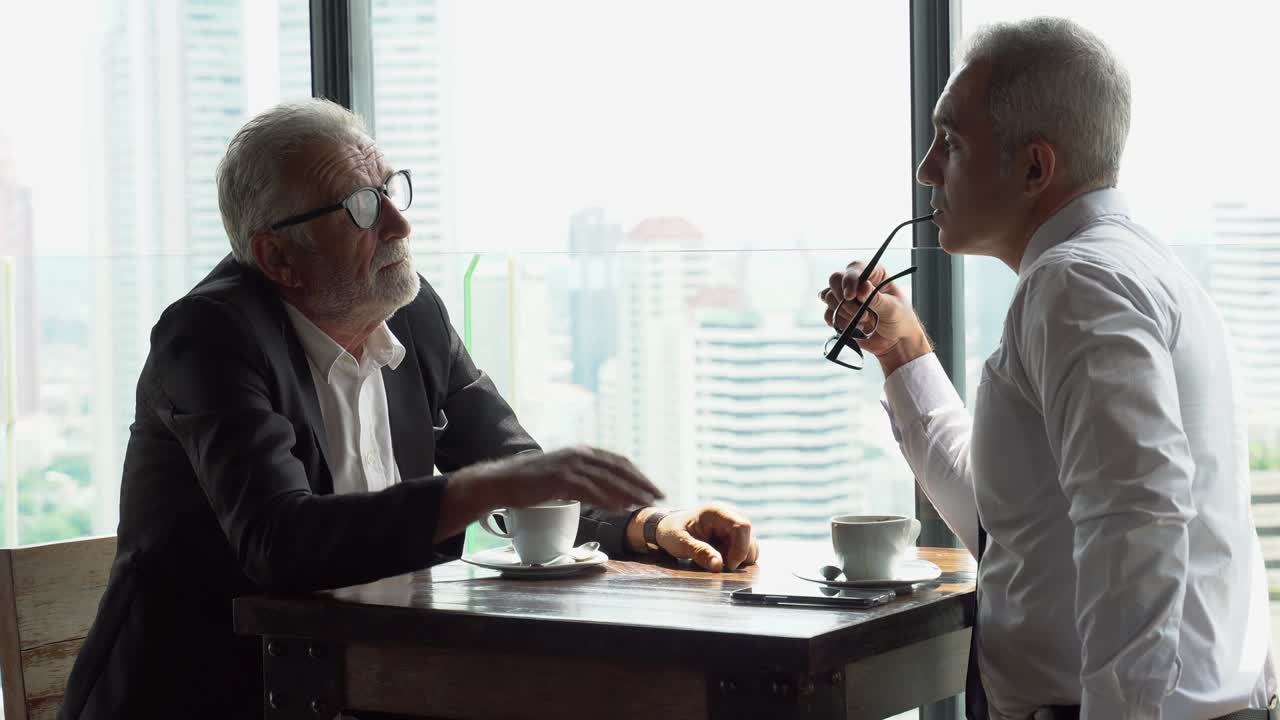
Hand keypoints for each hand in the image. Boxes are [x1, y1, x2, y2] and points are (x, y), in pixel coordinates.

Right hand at [448, 446, 662, 518]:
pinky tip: (620, 508)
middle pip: (619, 468)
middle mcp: (579, 454)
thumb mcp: (562, 476)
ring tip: (644, 504)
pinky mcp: (560, 478)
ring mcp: (570, 465)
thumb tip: (606, 495)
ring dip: (629, 492)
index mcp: (581, 452)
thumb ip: (584, 482)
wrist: (502, 481)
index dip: (638, 475)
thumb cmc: (531, 482)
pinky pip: (590, 490)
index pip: (618, 461)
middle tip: (659, 496)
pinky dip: (607, 500)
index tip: (653, 487)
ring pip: (608, 479)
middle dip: (641, 483)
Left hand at [656, 503, 758, 571]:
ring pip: (751, 544)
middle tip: (722, 566)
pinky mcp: (733, 535)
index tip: (729, 565)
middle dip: (740, 555)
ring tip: (718, 560)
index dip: (741, 548)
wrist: (667, 529)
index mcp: (716, 511)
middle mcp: (729, 515)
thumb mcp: (681, 543)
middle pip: (749, 536)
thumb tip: (719, 566)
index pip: (742, 526)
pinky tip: (722, 559)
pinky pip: (745, 548)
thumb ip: (699, 552)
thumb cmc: (672, 532)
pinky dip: (738, 558)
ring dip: (739, 558)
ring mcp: (732, 525)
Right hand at [820, 261, 931, 375]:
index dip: (849, 279)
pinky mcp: (839, 313)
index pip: (855, 268)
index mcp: (874, 274)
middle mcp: (857, 283)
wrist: (896, 342)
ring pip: (828, 296)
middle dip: (843, 298)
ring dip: (843, 312)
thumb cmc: (900, 320)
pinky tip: (855, 328)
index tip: (851, 295)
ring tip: (864, 322)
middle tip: (861, 314)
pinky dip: (839, 322)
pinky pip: (828, 314)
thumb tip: (862, 287)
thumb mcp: (893, 309)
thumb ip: (876, 298)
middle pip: (835, 279)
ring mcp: (846, 298)